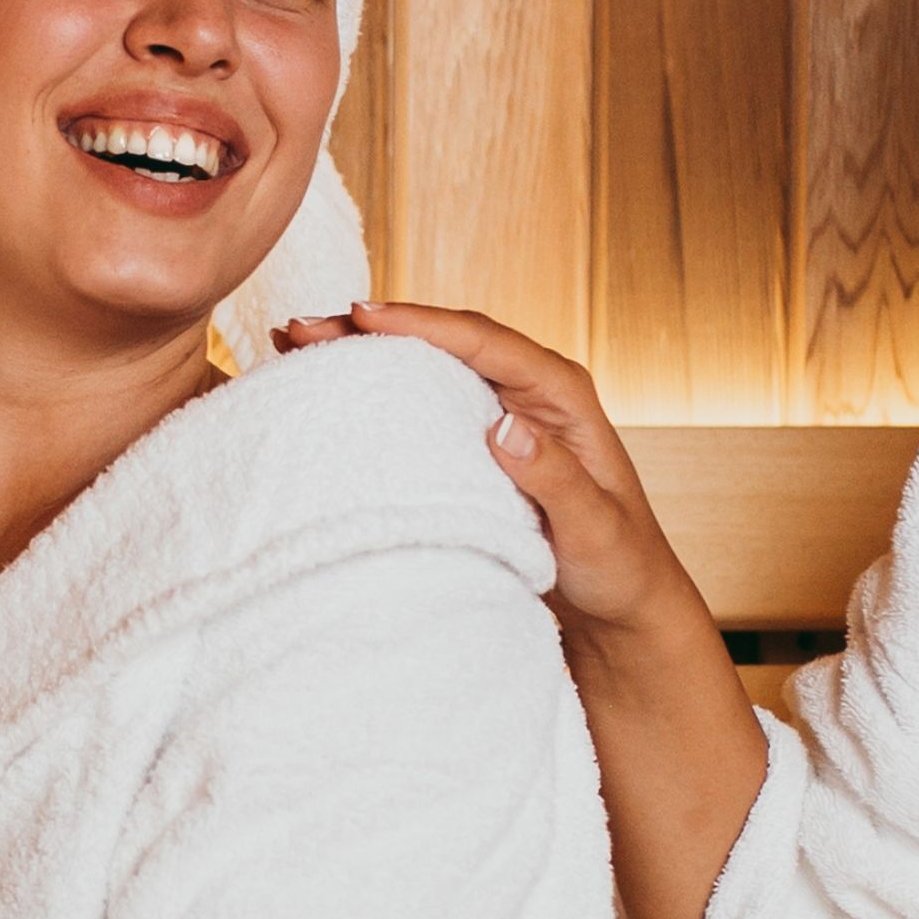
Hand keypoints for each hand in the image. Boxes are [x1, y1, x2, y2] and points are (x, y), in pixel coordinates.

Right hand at [276, 300, 699, 646]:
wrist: (621, 602)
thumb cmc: (619, 565)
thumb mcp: (593, 528)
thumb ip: (555, 478)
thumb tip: (505, 425)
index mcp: (563, 394)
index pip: (485, 341)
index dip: (422, 324)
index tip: (363, 316)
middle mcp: (531, 390)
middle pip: (445, 341)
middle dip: (373, 328)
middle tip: (303, 327)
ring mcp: (502, 412)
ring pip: (426, 365)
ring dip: (365, 354)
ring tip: (297, 344)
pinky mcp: (478, 441)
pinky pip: (423, 401)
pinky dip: (378, 390)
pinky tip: (332, 387)